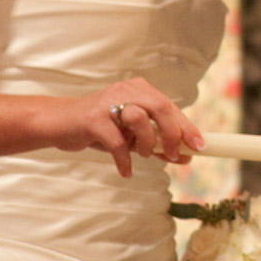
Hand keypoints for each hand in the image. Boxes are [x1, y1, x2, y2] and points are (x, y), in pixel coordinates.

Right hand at [59, 78, 203, 177]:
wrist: (60, 123)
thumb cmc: (100, 128)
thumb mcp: (131, 134)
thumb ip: (156, 142)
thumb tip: (186, 156)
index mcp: (140, 90)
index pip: (170, 107)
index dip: (187, 127)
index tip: (200, 147)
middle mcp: (126, 90)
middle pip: (161, 107)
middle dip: (173, 134)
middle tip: (174, 156)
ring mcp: (108, 102)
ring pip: (140, 119)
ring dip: (147, 143)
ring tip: (143, 155)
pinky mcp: (93, 118)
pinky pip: (117, 141)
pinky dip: (125, 160)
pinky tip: (126, 171)